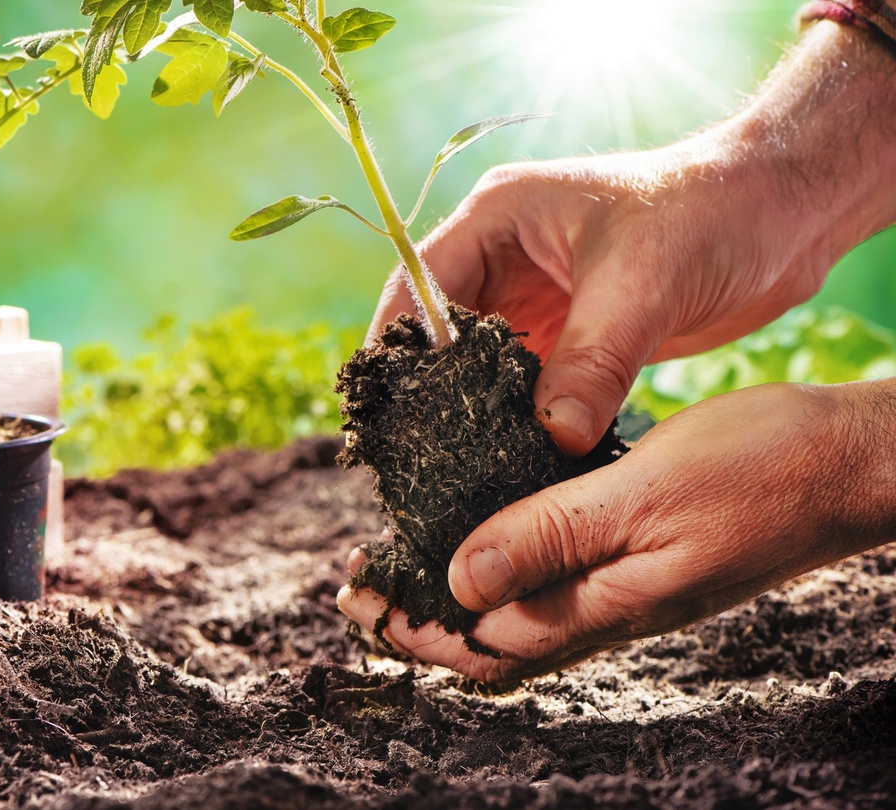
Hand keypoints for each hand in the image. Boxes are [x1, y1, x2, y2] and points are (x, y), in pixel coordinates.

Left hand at [338, 380, 895, 683]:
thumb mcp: (642, 494)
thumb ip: (550, 537)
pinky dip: (507, 564)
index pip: (483, 643)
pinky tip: (490, 532)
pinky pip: (559, 578)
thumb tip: (460, 583)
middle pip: (493, 638)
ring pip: (524, 611)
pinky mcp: (646, 557)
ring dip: (457, 594)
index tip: (355, 598)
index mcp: (604, 604)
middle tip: (358, 588)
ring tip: (404, 564)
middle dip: (420, 619)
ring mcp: (630, 588)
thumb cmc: (761, 469)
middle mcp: (611, 609)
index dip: (412, 627)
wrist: (852, 463)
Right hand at [372, 22, 895, 456]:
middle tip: (416, 456)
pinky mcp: (568, 336)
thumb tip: (552, 437)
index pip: (418, 284)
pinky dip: (518, 421)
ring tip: (458, 469)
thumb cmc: (710, 214)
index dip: (398, 348)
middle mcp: (503, 257)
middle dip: (427, 391)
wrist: (784, 215)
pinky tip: (513, 461)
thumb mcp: (643, 285)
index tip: (390, 412)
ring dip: (472, 411)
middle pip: (437, 333)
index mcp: (498, 218)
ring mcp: (535, 299)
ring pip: (477, 366)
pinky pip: (524, 385)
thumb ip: (593, 362)